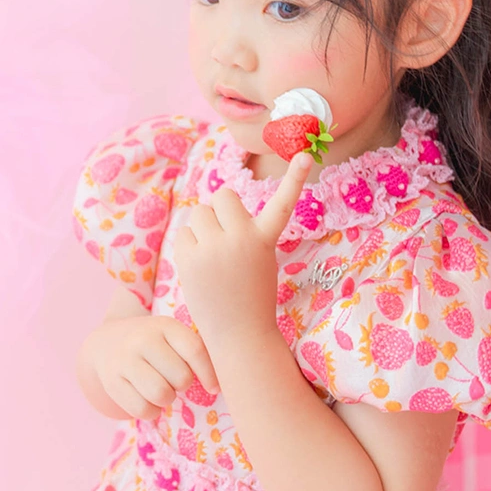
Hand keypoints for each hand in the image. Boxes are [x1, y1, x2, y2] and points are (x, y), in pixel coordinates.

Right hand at [82, 313, 220, 420]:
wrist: (107, 341)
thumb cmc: (153, 342)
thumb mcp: (172, 335)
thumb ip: (195, 351)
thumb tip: (218, 384)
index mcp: (165, 325)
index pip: (195, 351)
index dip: (209, 374)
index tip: (214, 388)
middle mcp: (143, 340)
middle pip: (181, 378)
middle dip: (182, 384)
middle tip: (173, 379)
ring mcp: (124, 360)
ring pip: (161, 395)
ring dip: (167, 399)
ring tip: (162, 388)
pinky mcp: (112, 382)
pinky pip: (142, 410)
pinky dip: (151, 411)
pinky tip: (147, 398)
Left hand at [174, 151, 311, 347]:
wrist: (237, 334)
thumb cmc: (252, 294)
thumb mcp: (260, 259)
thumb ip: (242, 231)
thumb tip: (213, 204)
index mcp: (264, 240)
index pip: (283, 203)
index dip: (296, 178)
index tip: (306, 155)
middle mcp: (239, 239)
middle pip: (223, 197)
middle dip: (222, 211)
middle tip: (226, 235)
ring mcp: (211, 248)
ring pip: (199, 212)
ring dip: (204, 226)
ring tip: (213, 253)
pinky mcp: (188, 259)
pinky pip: (184, 233)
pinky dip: (190, 245)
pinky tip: (199, 266)